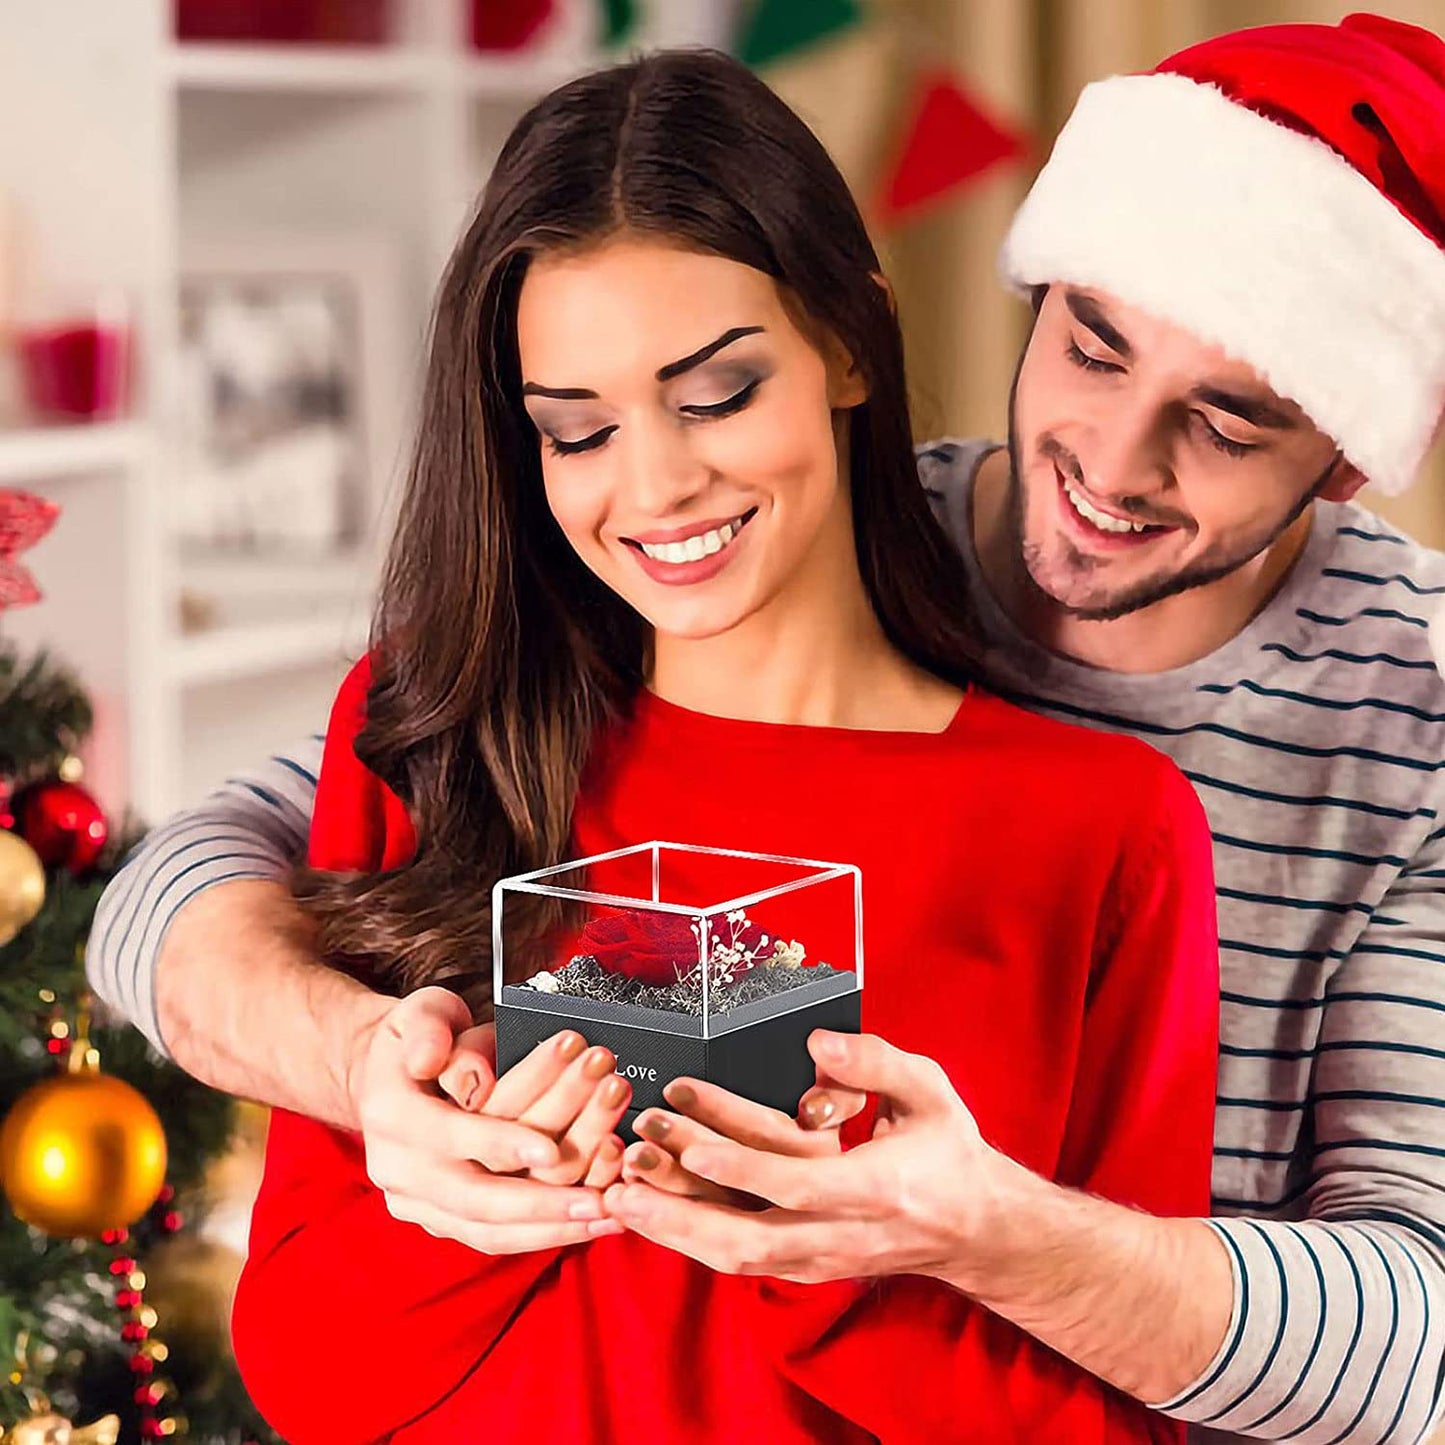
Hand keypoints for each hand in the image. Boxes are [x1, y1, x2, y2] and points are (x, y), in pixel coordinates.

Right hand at [348, 987, 626, 1253]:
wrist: (386, 1077)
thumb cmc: (419, 1036)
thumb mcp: (422, 1012)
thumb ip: (432, 1030)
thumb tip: (446, 1066)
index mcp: (391, 1114)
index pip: (451, 1136)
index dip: (501, 1144)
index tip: (552, 1150)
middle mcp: (396, 1168)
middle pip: (472, 1199)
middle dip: (538, 1204)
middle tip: (596, 1202)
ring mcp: (415, 1201)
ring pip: (486, 1231)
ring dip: (550, 1230)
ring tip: (605, 1217)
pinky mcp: (439, 1219)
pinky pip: (492, 1238)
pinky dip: (541, 1236)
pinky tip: (589, 1226)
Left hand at [604, 1030, 1008, 1284]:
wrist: (974, 1230)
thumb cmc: (947, 1150)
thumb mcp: (929, 1091)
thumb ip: (875, 1062)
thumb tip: (817, 1044)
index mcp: (875, 1189)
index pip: (798, 1186)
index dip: (742, 1169)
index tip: (692, 1145)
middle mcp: (841, 1236)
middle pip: (748, 1238)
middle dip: (681, 1209)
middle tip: (627, 1169)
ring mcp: (820, 1260)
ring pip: (735, 1259)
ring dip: (673, 1229)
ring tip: (618, 1194)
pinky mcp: (804, 1269)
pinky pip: (738, 1260)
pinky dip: (689, 1239)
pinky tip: (651, 1213)